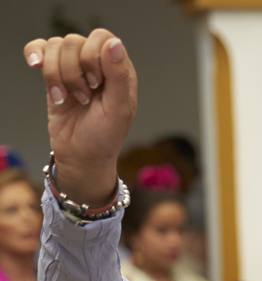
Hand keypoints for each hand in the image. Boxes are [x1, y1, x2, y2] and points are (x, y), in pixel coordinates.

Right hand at [24, 29, 137, 205]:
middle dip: (75, 72)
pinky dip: (35, 56)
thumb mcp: (118, 109)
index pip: (102, 38)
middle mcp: (97, 64)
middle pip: (75, 41)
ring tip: (69, 98)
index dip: (93, 58)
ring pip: (55, 46)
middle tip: (84, 97)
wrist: (80, 155)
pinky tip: (36, 67)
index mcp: (119, 69)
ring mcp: (74, 67)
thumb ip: (118, 76)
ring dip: (58, 76)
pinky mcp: (53, 74)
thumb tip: (115, 43)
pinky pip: (39, 48)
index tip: (97, 85)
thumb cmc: (104, 136)